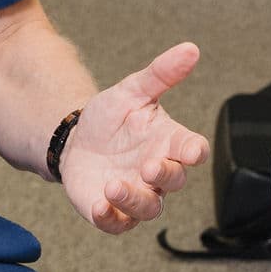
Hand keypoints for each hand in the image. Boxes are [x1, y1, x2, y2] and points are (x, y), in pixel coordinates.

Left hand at [60, 41, 209, 232]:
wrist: (76, 140)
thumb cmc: (111, 118)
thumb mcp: (132, 91)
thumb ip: (161, 73)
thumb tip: (191, 48)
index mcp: (168, 142)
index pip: (192, 150)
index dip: (194, 152)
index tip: (192, 150)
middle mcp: (158, 172)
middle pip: (174, 181)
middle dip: (165, 176)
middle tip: (150, 166)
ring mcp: (137, 194)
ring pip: (149, 208)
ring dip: (134, 199)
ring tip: (113, 185)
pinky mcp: (113, 211)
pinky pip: (118, 223)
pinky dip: (110, 217)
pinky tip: (99, 205)